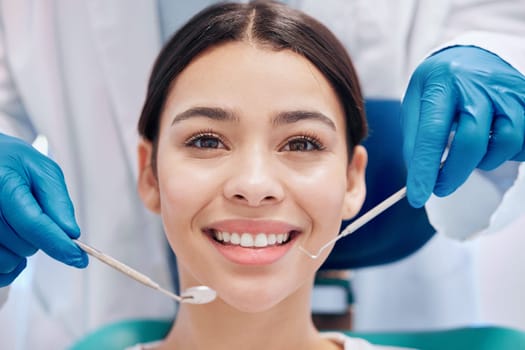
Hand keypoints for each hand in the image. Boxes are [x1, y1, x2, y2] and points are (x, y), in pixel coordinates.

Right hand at [0, 134, 86, 285]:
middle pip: (24, 245)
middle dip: (39, 237)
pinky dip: (8, 266)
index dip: (59, 244)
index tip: (78, 258)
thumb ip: (57, 201)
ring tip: (16, 225)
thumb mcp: (41, 171)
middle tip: (30, 213)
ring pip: (7, 261)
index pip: (33, 224)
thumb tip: (69, 232)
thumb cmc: (11, 163)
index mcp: (1, 184)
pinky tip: (10, 246)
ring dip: (21, 251)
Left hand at [402, 46, 524, 206]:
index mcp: (443, 82)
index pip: (433, 132)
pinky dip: (510, 152)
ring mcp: (508, 90)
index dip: (426, 169)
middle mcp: (479, 84)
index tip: (417, 196)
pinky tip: (493, 145)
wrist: (471, 55)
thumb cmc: (439, 85)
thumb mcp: (416, 101)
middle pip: (472, 141)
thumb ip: (415, 137)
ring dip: (486, 160)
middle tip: (440, 187)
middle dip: (454, 173)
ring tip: (470, 156)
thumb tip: (419, 176)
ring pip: (506, 141)